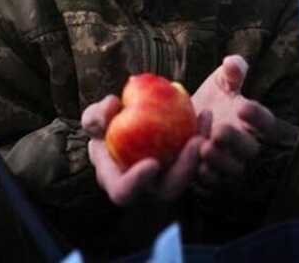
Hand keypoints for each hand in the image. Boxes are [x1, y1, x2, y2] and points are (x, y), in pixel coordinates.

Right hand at [81, 95, 205, 205]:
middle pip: (169, 189)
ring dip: (200, 151)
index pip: (124, 192)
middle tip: (196, 141)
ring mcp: (167, 180)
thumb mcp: (94, 118)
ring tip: (205, 122)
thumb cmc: (104, 125)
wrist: (122, 127)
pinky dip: (202, 135)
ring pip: (189, 174)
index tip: (152, 163)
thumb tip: (111, 107)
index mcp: (118, 183)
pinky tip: (205, 114)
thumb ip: (96, 116)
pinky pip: (196, 158)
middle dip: (185, 169)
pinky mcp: (182, 166)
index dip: (137, 182)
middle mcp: (145, 189)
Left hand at [192, 55, 278, 188]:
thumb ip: (231, 73)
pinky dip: (204, 177)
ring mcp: (231, 165)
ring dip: (219, 160)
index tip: (243, 107)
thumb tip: (233, 63)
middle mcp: (246, 147)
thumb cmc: (211, 101)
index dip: (258, 117)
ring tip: (204, 146)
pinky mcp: (213, 180)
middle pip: (250, 150)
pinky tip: (194, 166)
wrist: (185, 124)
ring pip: (233, 170)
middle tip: (219, 130)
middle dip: (236, 141)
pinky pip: (213, 185)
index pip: (266, 123)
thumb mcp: (219, 82)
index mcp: (253, 123)